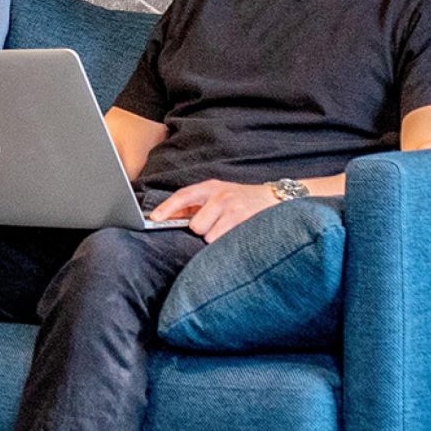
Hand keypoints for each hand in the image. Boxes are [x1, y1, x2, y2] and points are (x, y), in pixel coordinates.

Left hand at [148, 180, 278, 241]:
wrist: (276, 198)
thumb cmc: (241, 199)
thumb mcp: (218, 195)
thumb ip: (196, 205)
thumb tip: (168, 219)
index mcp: (211, 187)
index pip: (183, 196)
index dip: (167, 208)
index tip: (154, 219)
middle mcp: (221, 196)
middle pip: (196, 225)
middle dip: (202, 231)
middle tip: (216, 226)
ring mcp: (234, 209)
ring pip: (210, 236)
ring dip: (216, 238)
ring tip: (228, 229)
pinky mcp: (246, 222)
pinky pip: (224, 241)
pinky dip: (226, 243)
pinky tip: (236, 234)